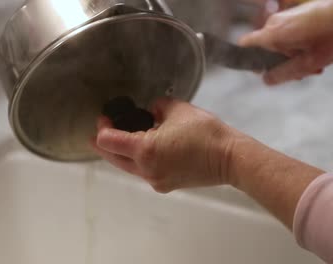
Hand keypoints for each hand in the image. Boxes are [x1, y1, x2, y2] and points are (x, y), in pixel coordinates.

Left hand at [91, 97, 235, 192]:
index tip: (105, 119)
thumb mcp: (178, 109)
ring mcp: (155, 181)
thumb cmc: (205, 132)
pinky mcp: (165, 185)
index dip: (102, 128)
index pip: (108, 142)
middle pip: (113, 158)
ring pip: (128, 167)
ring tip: (123, 138)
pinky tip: (145, 148)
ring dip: (122, 153)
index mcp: (145, 150)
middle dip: (105, 144)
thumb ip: (157, 106)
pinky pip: (143, 172)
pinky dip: (139, 160)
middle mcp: (146, 170)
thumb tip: (152, 111)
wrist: (230, 158)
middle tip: (103, 129)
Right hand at [239, 0, 332, 84]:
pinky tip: (314, 53)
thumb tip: (266, 80)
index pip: (244, 44)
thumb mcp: (307, 63)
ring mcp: (283, 17)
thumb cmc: (330, 35)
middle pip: (266, 49)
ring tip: (313, 64)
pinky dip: (297, 46)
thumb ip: (283, 74)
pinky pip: (287, 34)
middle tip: (300, 72)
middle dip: (281, 63)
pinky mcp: (293, 15)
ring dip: (292, 56)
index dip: (248, 60)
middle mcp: (273, 23)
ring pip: (279, 43)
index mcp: (272, 34)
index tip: (262, 69)